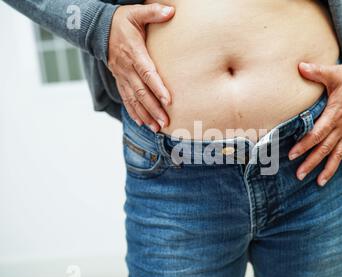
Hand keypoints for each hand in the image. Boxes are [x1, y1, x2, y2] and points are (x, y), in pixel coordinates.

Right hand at [108, 3, 174, 131]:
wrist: (98, 29)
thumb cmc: (121, 21)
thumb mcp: (136, 13)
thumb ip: (153, 12)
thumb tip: (171, 11)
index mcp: (133, 52)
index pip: (147, 73)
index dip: (157, 87)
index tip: (168, 101)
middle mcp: (126, 68)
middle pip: (141, 92)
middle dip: (154, 108)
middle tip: (165, 121)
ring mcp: (121, 76)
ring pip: (134, 99)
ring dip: (145, 114)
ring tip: (157, 128)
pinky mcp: (119, 80)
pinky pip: (126, 98)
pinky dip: (133, 112)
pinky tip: (142, 123)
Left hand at [289, 62, 341, 185]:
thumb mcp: (334, 73)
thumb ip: (316, 71)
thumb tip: (299, 66)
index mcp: (335, 113)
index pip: (317, 133)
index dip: (304, 145)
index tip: (292, 155)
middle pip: (325, 148)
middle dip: (312, 162)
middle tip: (299, 175)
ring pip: (339, 154)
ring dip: (329, 169)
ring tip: (319, 182)